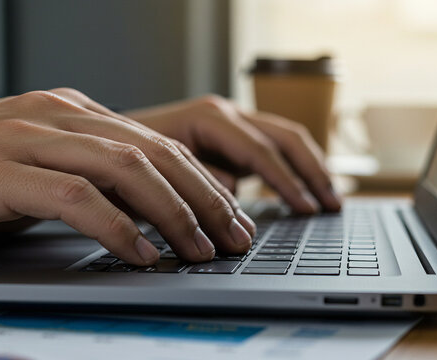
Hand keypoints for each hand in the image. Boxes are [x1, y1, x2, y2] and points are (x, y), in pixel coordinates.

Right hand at [0, 89, 254, 265]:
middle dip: (203, 197)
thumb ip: (81, 176)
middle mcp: (55, 116)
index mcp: (69, 112)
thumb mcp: (31, 167)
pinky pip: (74, 197)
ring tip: (201, 250)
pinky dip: (116, 227)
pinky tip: (141, 254)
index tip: (229, 215)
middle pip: (152, 152)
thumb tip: (137, 212)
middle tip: (234, 235)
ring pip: (123, 170)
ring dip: (172, 213)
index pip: (153, 142)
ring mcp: (26, 139)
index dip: (199, 180)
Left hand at [124, 95, 340, 212]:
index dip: (285, 182)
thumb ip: (197, 179)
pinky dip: (291, 171)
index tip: (306, 209)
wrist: (104, 145)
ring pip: (284, 140)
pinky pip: (271, 150)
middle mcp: (224, 115)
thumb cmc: (124, 158)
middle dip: (311, 171)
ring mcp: (229, 125)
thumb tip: (231, 193)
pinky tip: (302, 193)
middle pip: (284, 137)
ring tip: (329, 199)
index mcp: (209, 117)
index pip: (260, 150)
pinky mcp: (229, 141)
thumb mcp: (154, 171)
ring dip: (309, 169)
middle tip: (331, 205)